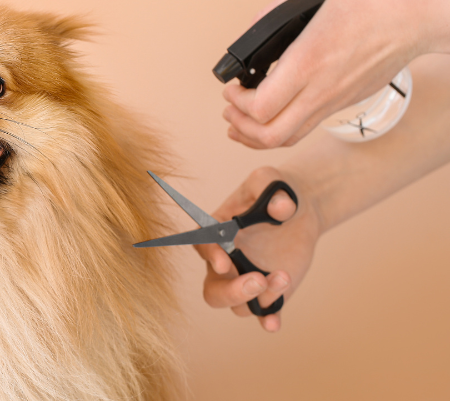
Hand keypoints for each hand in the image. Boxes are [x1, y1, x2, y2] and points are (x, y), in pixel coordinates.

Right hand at [194, 167, 320, 331]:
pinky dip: (267, 319)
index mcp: (217, 232)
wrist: (299, 208)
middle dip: (231, 292)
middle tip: (257, 280)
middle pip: (213, 291)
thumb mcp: (271, 179)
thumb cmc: (275, 190)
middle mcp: (226, 262)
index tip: (225, 262)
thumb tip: (281, 209)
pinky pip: (263, 312)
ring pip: (240, 305)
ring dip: (261, 297)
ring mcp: (246, 280)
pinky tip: (274, 323)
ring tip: (284, 276)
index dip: (210, 256)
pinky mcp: (268, 291)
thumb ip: (271, 188)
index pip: (203, 247)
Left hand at [223, 0, 449, 148]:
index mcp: (308, 62)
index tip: (230, 88)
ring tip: (239, 123)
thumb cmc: (369, 2)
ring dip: (255, 136)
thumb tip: (250, 33)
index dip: (237, 103)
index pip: (262, 107)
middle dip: (240, 126)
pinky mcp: (341, 104)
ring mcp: (332, 101)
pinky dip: (279, 132)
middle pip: (270, 134)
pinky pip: (304, 129)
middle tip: (229, 109)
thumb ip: (273, 13)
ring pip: (287, 139)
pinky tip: (268, 121)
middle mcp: (319, 90)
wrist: (413, 18)